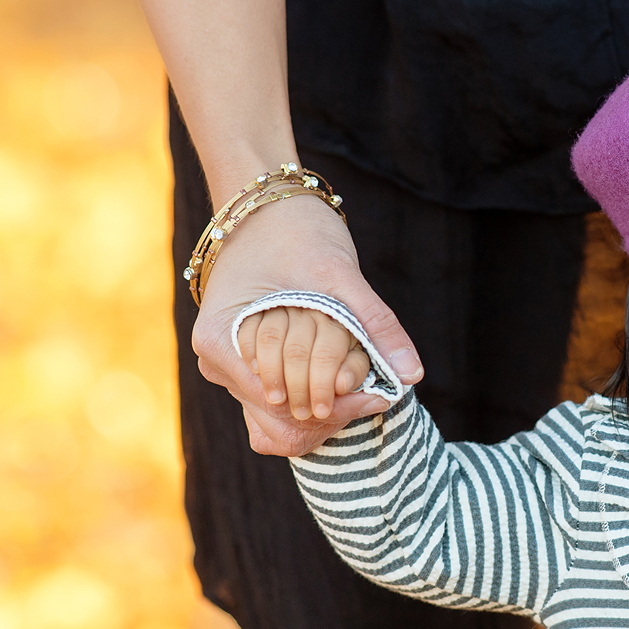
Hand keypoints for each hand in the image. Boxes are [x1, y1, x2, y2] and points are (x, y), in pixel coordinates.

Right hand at [190, 193, 421, 455]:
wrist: (269, 205)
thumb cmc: (298, 231)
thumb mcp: (340, 275)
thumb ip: (374, 325)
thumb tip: (412, 375)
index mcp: (222, 343)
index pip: (282, 407)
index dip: (333, 407)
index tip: (374, 396)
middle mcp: (216, 363)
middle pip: (280, 423)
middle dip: (330, 412)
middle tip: (371, 393)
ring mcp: (227, 367)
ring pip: (280, 419)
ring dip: (323, 404)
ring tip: (357, 379)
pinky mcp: (245, 364)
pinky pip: (280, 401)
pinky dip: (312, 393)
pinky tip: (339, 373)